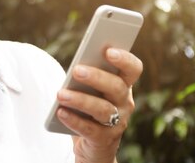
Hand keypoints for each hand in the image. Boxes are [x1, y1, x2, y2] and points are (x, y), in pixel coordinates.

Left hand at [55, 48, 142, 162]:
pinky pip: (90, 130)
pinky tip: (61, 112)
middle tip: (76, 70)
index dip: (124, 59)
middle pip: (116, 87)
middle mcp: (125, 103)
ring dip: (81, 100)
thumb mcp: (91, 89)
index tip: (108, 50)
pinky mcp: (105, 140)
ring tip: (61, 94)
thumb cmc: (90, 107)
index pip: (133, 69)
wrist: (92, 144)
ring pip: (103, 109)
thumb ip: (88, 76)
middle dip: (96, 77)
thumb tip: (77, 66)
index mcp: (124, 84)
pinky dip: (74, 120)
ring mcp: (118, 123)